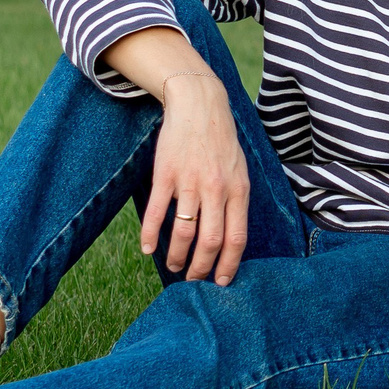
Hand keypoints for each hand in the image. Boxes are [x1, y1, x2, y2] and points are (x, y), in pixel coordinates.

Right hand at [141, 71, 252, 284]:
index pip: (237, 238)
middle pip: (211, 241)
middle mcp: (217, 189)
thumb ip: (237, 201)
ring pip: (184, 231)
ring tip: (174, 266)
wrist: (200, 106)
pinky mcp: (166, 174)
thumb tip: (232, 238)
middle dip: (202, 268)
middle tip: (194, 280)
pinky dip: (151, 234)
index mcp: (239, 190)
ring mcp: (190, 182)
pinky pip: (157, 212)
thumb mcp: (240, 170)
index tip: (221, 282)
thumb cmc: (221, 142)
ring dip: (177, 255)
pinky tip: (148, 249)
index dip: (228, 264)